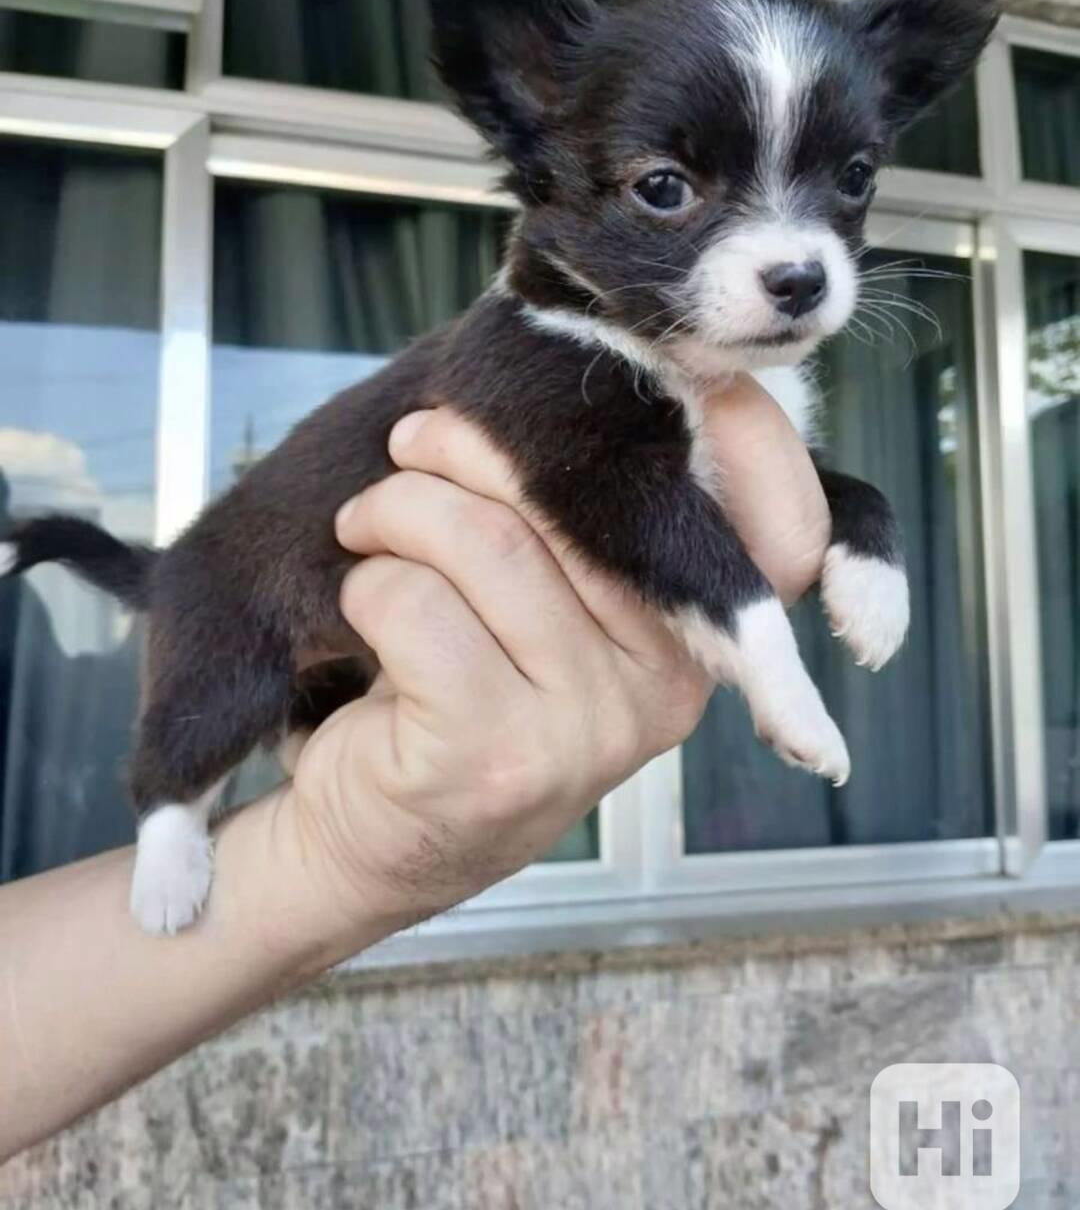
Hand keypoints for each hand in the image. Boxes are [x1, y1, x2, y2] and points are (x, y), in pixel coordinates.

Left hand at [280, 378, 828, 953]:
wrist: (371, 840)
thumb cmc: (457, 685)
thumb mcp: (547, 605)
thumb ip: (586, 518)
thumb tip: (579, 369)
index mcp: (701, 641)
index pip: (781, 529)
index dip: (748, 431)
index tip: (650, 378)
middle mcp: (667, 689)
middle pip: (582, 498)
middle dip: (471, 449)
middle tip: (413, 445)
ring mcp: (587, 729)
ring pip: (487, 540)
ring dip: (398, 512)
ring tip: (367, 526)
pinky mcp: (495, 755)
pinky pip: (415, 602)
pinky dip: (367, 582)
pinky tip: (364, 607)